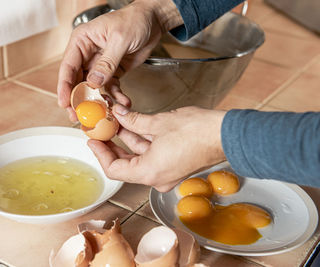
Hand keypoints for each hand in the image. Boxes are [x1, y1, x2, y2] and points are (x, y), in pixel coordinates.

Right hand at [57, 0, 182, 120]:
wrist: (153, 21)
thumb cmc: (134, 20)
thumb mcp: (120, 39)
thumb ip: (106, 63)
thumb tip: (93, 82)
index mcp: (82, 41)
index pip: (68, 67)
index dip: (65, 87)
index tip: (64, 103)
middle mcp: (88, 54)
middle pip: (77, 81)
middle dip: (78, 99)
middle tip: (78, 116)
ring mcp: (100, 64)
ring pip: (94, 88)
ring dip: (99, 101)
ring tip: (104, 113)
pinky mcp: (112, 71)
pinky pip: (111, 88)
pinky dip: (116, 97)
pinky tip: (122, 102)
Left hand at [88, 105, 226, 191]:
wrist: (226, 134)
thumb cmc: (198, 132)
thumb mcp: (159, 123)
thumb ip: (134, 120)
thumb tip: (119, 114)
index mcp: (150, 173)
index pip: (114, 169)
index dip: (100, 154)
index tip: (93, 140)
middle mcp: (157, 177)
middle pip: (125, 165)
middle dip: (112, 146)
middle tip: (100, 130)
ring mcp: (166, 172)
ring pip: (138, 158)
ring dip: (126, 141)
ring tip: (114, 122)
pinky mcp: (174, 165)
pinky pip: (151, 155)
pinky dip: (142, 142)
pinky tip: (133, 125)